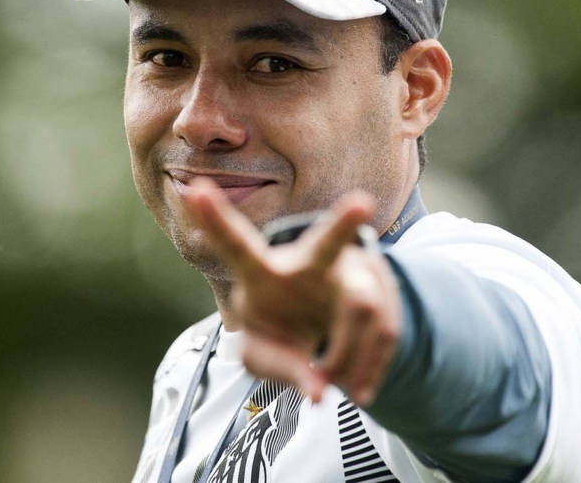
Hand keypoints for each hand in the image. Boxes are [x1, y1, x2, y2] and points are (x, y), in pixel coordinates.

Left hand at [182, 178, 401, 405]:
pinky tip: (361, 389)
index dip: (215, 219)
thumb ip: (282, 370)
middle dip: (342, 224)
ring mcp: (351, 272)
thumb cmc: (279, 331)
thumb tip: (319, 390)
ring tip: (342, 390)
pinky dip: (371, 372)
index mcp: (263, 272)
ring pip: (364, 308)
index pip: (237, 244)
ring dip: (350, 360)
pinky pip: (387, 332)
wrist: (324, 329)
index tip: (193, 189)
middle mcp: (308, 263)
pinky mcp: (383, 291)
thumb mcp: (263, 354)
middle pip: (326, 245)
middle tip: (362, 205)